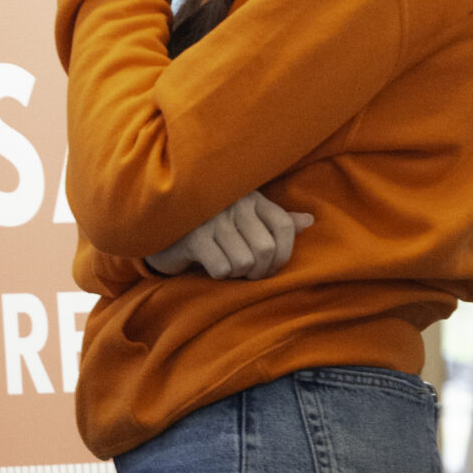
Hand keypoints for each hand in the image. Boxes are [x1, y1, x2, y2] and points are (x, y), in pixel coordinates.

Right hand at [145, 192, 314, 280]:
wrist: (163, 224)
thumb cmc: (211, 224)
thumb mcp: (246, 217)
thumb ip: (275, 220)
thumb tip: (309, 221)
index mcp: (253, 198)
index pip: (285, 228)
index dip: (284, 255)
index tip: (271, 267)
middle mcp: (236, 204)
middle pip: (266, 250)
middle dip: (260, 271)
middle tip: (248, 274)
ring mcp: (213, 220)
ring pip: (245, 262)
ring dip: (238, 274)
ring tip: (228, 266)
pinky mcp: (194, 237)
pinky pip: (222, 268)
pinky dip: (219, 274)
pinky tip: (210, 265)